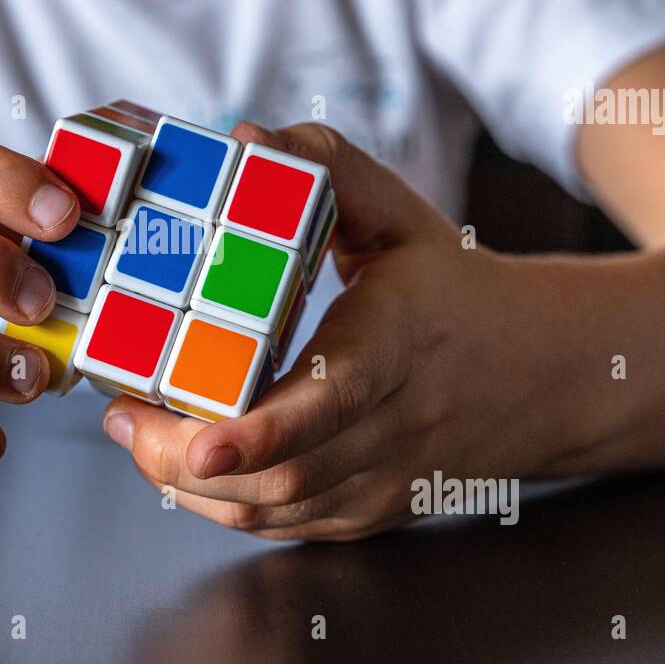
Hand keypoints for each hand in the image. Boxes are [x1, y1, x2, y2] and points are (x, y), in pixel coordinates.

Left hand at [102, 121, 575, 539]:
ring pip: (278, 511)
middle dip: (186, 459)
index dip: (263, 431)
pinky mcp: (372, 511)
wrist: (543, 375)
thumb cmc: (453, 287)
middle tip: (122, 414)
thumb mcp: (403, 215)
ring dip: (192, 485)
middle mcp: (399, 425)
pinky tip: (182, 459)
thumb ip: (329, 165)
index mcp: (403, 342)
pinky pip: (286, 525)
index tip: (201, 442)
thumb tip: (243, 138)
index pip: (335, 399)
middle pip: (287, 473)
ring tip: (135, 430)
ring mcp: (387, 481)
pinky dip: (223, 503)